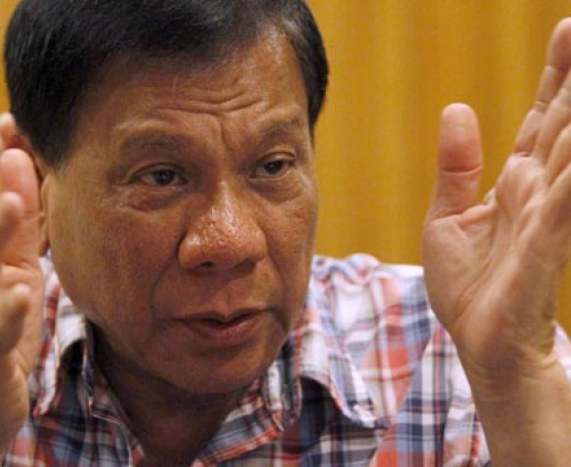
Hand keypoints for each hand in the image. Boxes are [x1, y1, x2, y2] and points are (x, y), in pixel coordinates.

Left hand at [423, 19, 570, 381]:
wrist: (475, 341)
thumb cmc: (468, 287)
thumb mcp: (448, 218)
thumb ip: (456, 166)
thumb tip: (458, 109)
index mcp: (517, 182)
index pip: (544, 118)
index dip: (557, 75)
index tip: (568, 28)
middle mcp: (540, 191)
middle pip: (567, 121)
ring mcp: (546, 216)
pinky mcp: (544, 245)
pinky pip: (564, 202)